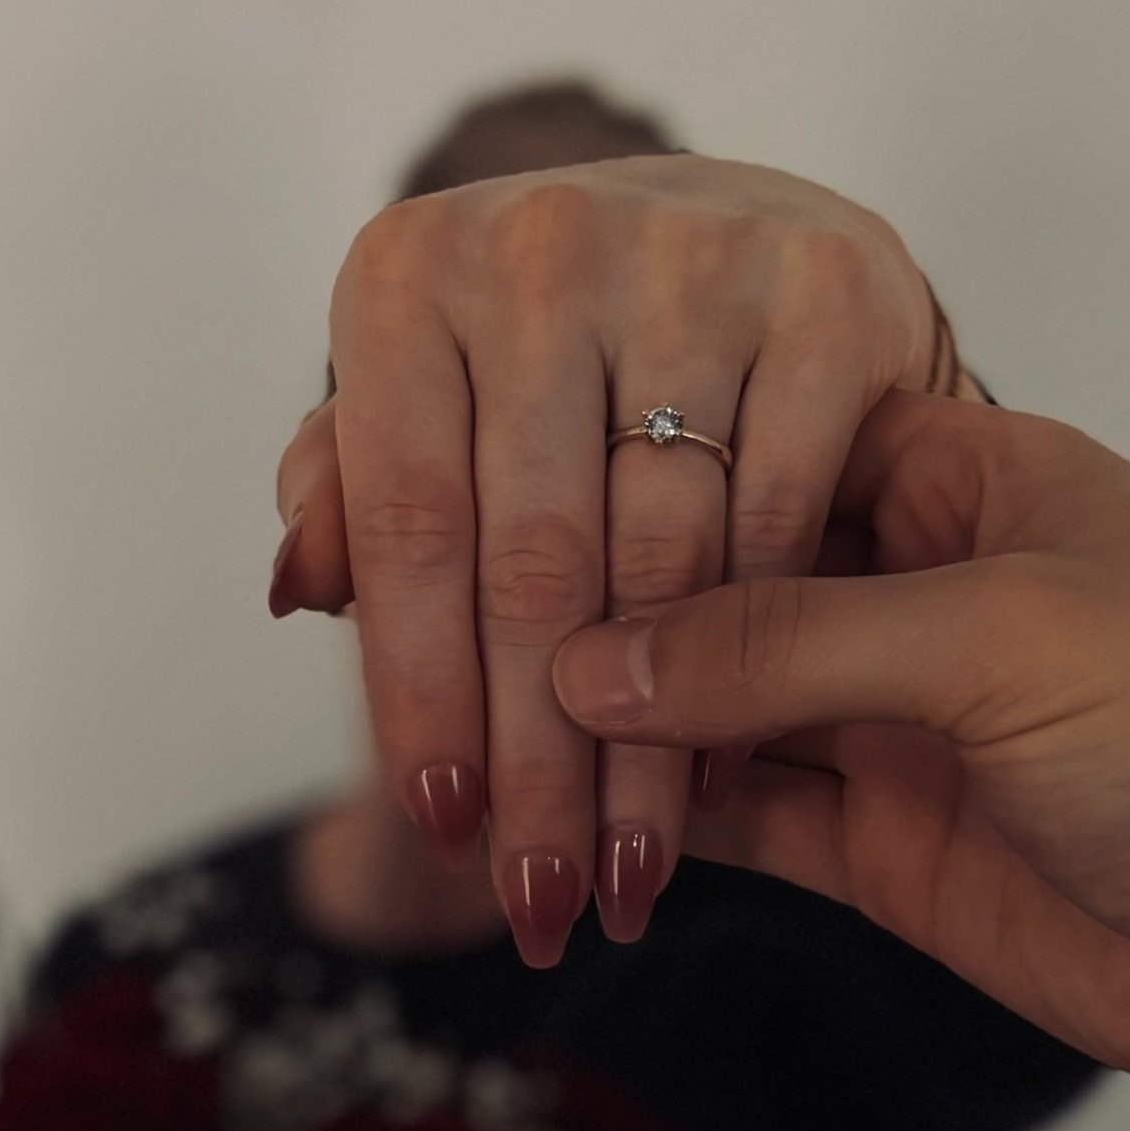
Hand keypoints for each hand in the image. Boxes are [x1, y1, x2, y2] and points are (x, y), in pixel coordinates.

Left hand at [272, 157, 955, 964]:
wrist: (735, 228)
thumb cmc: (547, 357)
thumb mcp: (429, 406)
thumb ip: (353, 492)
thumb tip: (301, 589)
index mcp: (412, 276)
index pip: (409, 530)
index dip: (421, 696)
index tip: (446, 827)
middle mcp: (544, 247)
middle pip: (534, 571)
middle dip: (537, 766)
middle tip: (540, 902)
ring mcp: (695, 262)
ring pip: (660, 571)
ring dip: (645, 756)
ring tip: (624, 881)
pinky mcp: (828, 295)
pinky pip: (777, 526)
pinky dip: (752, 664)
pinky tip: (718, 776)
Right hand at [552, 393, 1129, 1130]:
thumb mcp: (998, 641)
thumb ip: (788, 643)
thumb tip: (594, 660)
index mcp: (968, 480)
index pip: (759, 447)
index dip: (634, 478)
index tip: (505, 505)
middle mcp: (920, 594)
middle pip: (719, 587)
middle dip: (603, 620)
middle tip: (469, 641)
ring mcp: (900, 726)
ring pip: (716, 713)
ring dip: (616, 737)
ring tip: (492, 747)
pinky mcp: (888, 848)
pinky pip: (745, 819)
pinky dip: (663, 823)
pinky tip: (574, 818)